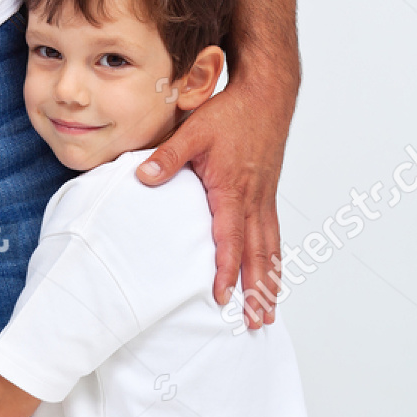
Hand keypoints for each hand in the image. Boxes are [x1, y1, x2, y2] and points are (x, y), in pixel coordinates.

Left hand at [137, 70, 295, 329]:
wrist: (267, 92)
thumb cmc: (232, 111)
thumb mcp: (194, 130)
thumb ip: (167, 157)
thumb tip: (143, 177)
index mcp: (233, 190)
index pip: (230, 239)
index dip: (226, 270)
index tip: (221, 297)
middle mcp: (254, 200)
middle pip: (258, 254)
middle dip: (257, 292)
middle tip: (256, 323)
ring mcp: (264, 199)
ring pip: (270, 249)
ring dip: (270, 282)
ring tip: (268, 312)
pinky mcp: (267, 195)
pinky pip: (273, 235)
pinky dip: (274, 260)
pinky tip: (271, 276)